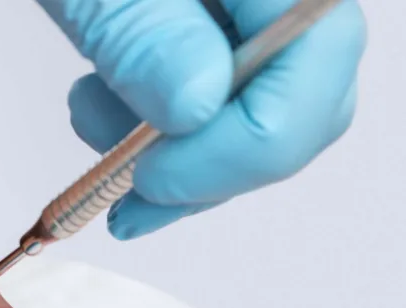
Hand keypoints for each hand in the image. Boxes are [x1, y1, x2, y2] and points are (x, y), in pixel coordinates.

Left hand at [35, 0, 365, 238]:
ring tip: (92, 121)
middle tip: (127, 191)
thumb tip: (196, 110)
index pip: (313, 67)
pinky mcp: (224, 24)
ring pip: (261, 111)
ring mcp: (257, 9)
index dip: (237, 149)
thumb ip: (144, 35)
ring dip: (174, 151)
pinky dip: (164, 124)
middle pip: (301, 103)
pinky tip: (102, 103)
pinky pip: (226, 94)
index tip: (148, 177)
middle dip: (206, 167)